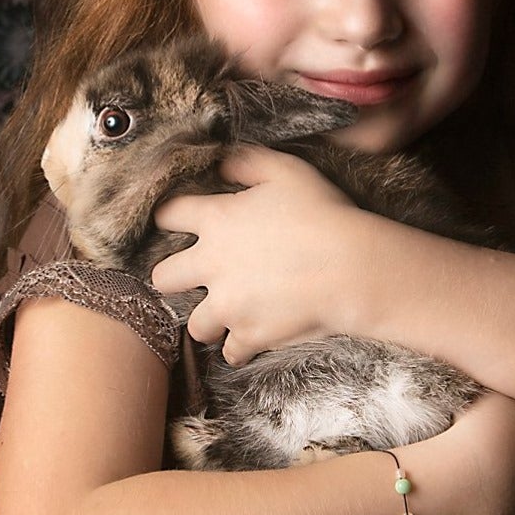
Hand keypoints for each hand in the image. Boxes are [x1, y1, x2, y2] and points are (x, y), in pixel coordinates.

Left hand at [149, 146, 366, 365]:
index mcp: (216, 221)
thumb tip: (223, 163)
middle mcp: (212, 266)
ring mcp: (229, 306)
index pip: (168, 215)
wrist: (352, 268)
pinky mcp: (250, 335)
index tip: (176, 222)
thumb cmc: (323, 215)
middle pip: (163, 279)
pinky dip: (240, 347)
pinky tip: (252, 337)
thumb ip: (249, 162)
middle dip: (175, 279)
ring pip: (196, 324)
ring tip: (227, 313)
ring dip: (209, 320)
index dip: (169, 217)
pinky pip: (231, 352)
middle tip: (196, 278)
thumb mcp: (288, 171)